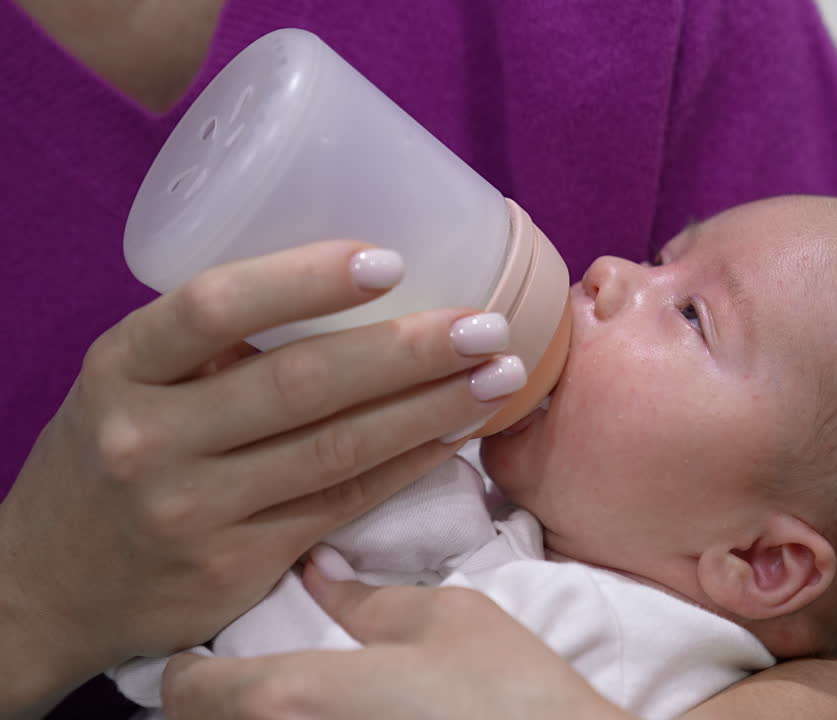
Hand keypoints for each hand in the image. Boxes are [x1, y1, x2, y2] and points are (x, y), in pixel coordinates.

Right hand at [0, 241, 519, 711]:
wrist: (49, 587)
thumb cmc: (108, 456)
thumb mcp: (128, 383)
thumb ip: (211, 344)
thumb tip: (350, 285)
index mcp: (121, 369)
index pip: (214, 307)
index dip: (307, 279)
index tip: (390, 259)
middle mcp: (151, 439)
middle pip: (299, 383)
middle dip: (408, 349)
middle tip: (485, 323)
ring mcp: (194, 511)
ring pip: (336, 450)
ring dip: (430, 408)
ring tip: (499, 374)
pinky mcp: (236, 566)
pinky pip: (342, 504)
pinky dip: (408, 464)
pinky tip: (456, 433)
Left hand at [163, 561, 628, 719]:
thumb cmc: (508, 695)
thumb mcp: (445, 620)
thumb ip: (366, 598)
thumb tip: (319, 573)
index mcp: (293, 697)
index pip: (185, 692)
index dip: (187, 669)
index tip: (206, 655)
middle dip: (219, 704)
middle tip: (253, 673)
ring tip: (304, 704)